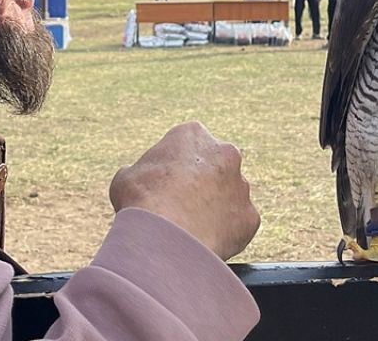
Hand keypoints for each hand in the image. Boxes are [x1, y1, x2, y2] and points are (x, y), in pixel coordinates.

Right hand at [109, 121, 259, 259]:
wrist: (166, 237)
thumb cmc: (142, 201)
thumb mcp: (126, 177)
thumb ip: (141, 172)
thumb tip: (139, 181)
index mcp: (193, 134)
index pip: (186, 145)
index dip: (173, 167)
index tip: (163, 185)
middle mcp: (225, 153)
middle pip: (213, 167)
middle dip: (201, 183)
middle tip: (180, 206)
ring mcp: (241, 185)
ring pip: (229, 196)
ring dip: (215, 208)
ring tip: (190, 229)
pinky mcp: (250, 216)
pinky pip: (238, 225)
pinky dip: (225, 234)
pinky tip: (204, 242)